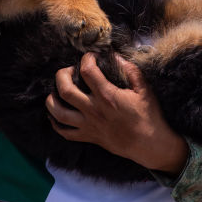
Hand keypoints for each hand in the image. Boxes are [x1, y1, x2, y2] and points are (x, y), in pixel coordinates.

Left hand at [46, 52, 188, 175]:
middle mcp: (94, 110)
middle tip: (69, 70)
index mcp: (107, 96)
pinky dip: (55, 122)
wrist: (149, 145)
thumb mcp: (144, 89)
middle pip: (65, 90)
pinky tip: (56, 113)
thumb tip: (115, 56)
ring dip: (52, 99)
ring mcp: (89, 125)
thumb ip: (130, 70)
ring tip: (56, 90)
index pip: (87, 71)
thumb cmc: (148, 116)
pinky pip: (64, 132)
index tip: (90, 56)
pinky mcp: (88, 137)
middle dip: (62, 75)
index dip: (86, 59)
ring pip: (58, 112)